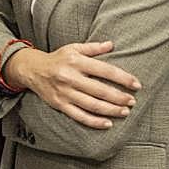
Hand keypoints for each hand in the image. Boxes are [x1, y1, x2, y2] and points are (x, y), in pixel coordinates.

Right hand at [4, 41, 140, 129]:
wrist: (33, 70)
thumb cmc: (58, 58)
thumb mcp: (73, 48)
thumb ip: (93, 48)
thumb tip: (112, 45)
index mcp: (76, 61)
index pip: (105, 70)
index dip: (123, 78)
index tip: (136, 84)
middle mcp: (70, 77)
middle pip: (100, 90)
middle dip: (119, 97)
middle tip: (132, 101)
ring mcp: (65, 93)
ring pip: (92, 105)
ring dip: (111, 110)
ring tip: (125, 112)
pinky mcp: (60, 105)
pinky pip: (80, 116)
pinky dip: (95, 122)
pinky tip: (108, 123)